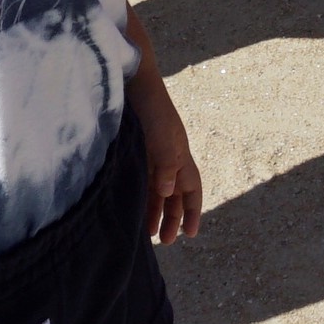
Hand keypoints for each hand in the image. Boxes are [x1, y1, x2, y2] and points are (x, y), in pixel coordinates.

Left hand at [133, 82, 204, 243]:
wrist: (130, 81)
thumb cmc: (151, 107)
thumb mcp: (162, 136)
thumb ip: (166, 164)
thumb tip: (168, 192)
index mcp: (180, 155)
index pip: (192, 189)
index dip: (193, 211)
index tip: (191, 234)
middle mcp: (166, 158)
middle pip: (174, 194)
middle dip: (172, 217)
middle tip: (164, 241)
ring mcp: (148, 156)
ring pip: (155, 191)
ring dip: (153, 211)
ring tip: (146, 233)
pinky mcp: (131, 152)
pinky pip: (138, 181)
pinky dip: (137, 197)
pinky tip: (130, 209)